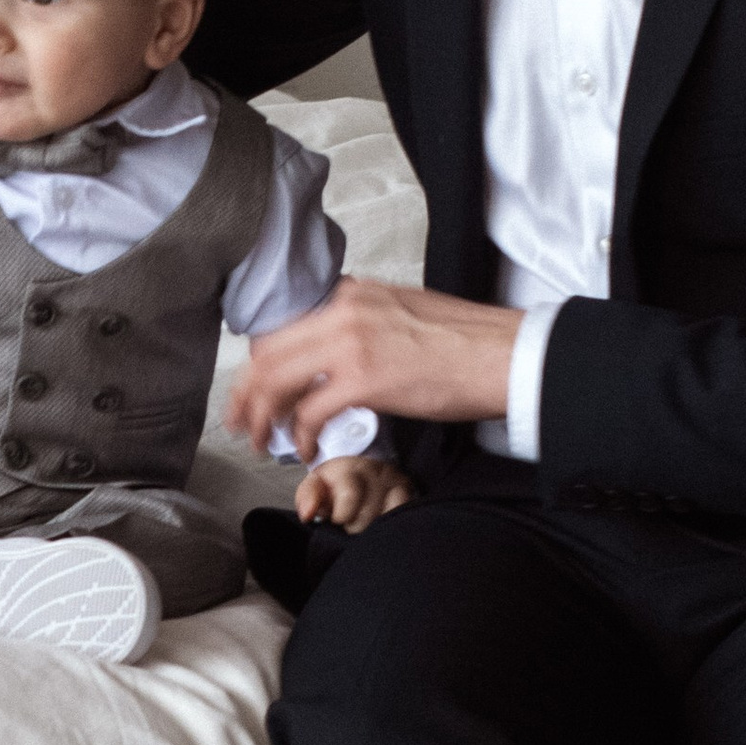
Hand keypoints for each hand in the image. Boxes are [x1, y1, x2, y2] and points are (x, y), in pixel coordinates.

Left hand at [228, 278, 521, 464]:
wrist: (503, 354)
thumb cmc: (466, 341)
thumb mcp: (402, 310)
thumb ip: (363, 321)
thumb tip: (340, 348)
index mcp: (351, 295)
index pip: (283, 327)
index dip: (260, 364)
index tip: (255, 388)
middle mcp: (343, 312)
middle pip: (267, 354)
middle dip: (246, 393)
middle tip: (242, 421)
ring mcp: (350, 343)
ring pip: (277, 381)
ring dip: (263, 416)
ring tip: (263, 440)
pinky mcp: (364, 379)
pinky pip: (309, 412)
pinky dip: (300, 435)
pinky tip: (305, 449)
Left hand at [295, 451, 414, 531]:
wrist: (360, 470)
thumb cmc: (335, 485)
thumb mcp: (315, 487)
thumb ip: (307, 498)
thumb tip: (308, 514)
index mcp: (349, 469)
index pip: (350, 497)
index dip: (342, 516)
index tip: (337, 519)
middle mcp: (375, 471)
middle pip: (368, 516)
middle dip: (356, 525)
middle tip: (352, 520)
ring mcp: (395, 480)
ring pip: (387, 518)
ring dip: (375, 527)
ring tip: (368, 521)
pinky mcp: (409, 490)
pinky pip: (405, 515)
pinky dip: (393, 524)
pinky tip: (384, 523)